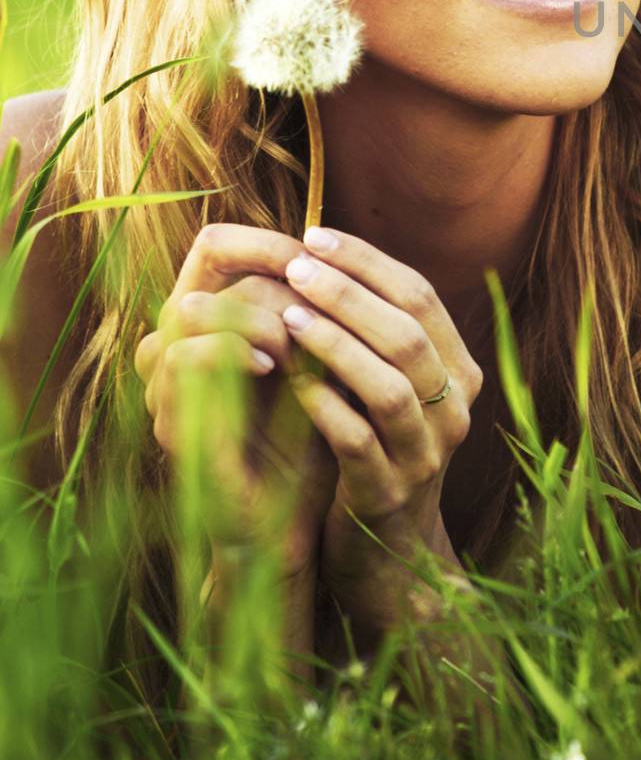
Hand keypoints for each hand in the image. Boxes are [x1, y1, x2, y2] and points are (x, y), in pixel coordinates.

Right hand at [133, 223, 343, 579]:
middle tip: (313, 308)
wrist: (294, 519)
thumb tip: (352, 257)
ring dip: (254, 315)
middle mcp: (182, 346)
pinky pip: (182, 360)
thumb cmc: (313, 435)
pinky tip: (274, 367)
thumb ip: (324, 315)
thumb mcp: (325, 363)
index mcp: (216, 326)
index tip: (316, 251)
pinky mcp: (172, 424)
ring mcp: (169, 385)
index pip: (215, 246)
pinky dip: (231, 351)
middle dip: (271, 280)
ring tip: (295, 342)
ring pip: (190, 308)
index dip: (263, 239)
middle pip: (206, 271)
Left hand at [272, 227, 484, 619]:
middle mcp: (455, 410)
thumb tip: (327, 255)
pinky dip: (322, 406)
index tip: (315, 235)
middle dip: (349, 292)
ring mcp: (426, 455)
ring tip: (287, 314)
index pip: (423, 297)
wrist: (389, 557)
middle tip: (295, 265)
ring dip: (336, 344)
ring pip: (390, 385)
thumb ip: (378, 335)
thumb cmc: (376, 451)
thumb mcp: (391, 389)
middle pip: (410, 333)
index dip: (369, 262)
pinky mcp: (387, 495)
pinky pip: (357, 442)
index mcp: (460, 373)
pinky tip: (286, 379)